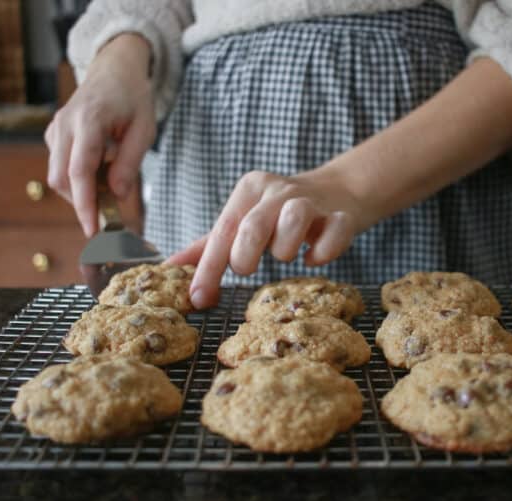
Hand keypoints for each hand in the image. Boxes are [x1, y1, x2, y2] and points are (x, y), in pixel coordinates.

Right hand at [45, 34, 155, 236]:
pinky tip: (99, 173)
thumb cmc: (133, 99)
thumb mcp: (144, 129)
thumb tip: (118, 196)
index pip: (80, 171)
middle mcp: (65, 124)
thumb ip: (130, 162)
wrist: (114, 72)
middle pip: (61, 179)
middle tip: (108, 218)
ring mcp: (55, 129)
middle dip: (81, 203)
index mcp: (89, 120)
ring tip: (109, 189)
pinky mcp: (53, 134)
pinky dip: (77, 179)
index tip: (92, 229)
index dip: (85, 204)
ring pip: (57, 176)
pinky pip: (59, 167)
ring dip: (80, 192)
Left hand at [166, 168, 367, 308]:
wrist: (338, 191)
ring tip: (285, 257)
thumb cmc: (281, 213)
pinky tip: (314, 258)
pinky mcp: (342, 214)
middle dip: (244, 255)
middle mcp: (279, 189)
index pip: (223, 230)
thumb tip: (169, 268)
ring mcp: (312, 200)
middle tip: (245, 269)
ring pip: (295, 220)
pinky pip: (334, 232)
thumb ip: (209, 246)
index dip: (208, 267)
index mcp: (250, 189)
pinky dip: (323, 251)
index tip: (198, 298)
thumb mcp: (244, 220)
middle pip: (254, 224)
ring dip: (286, 248)